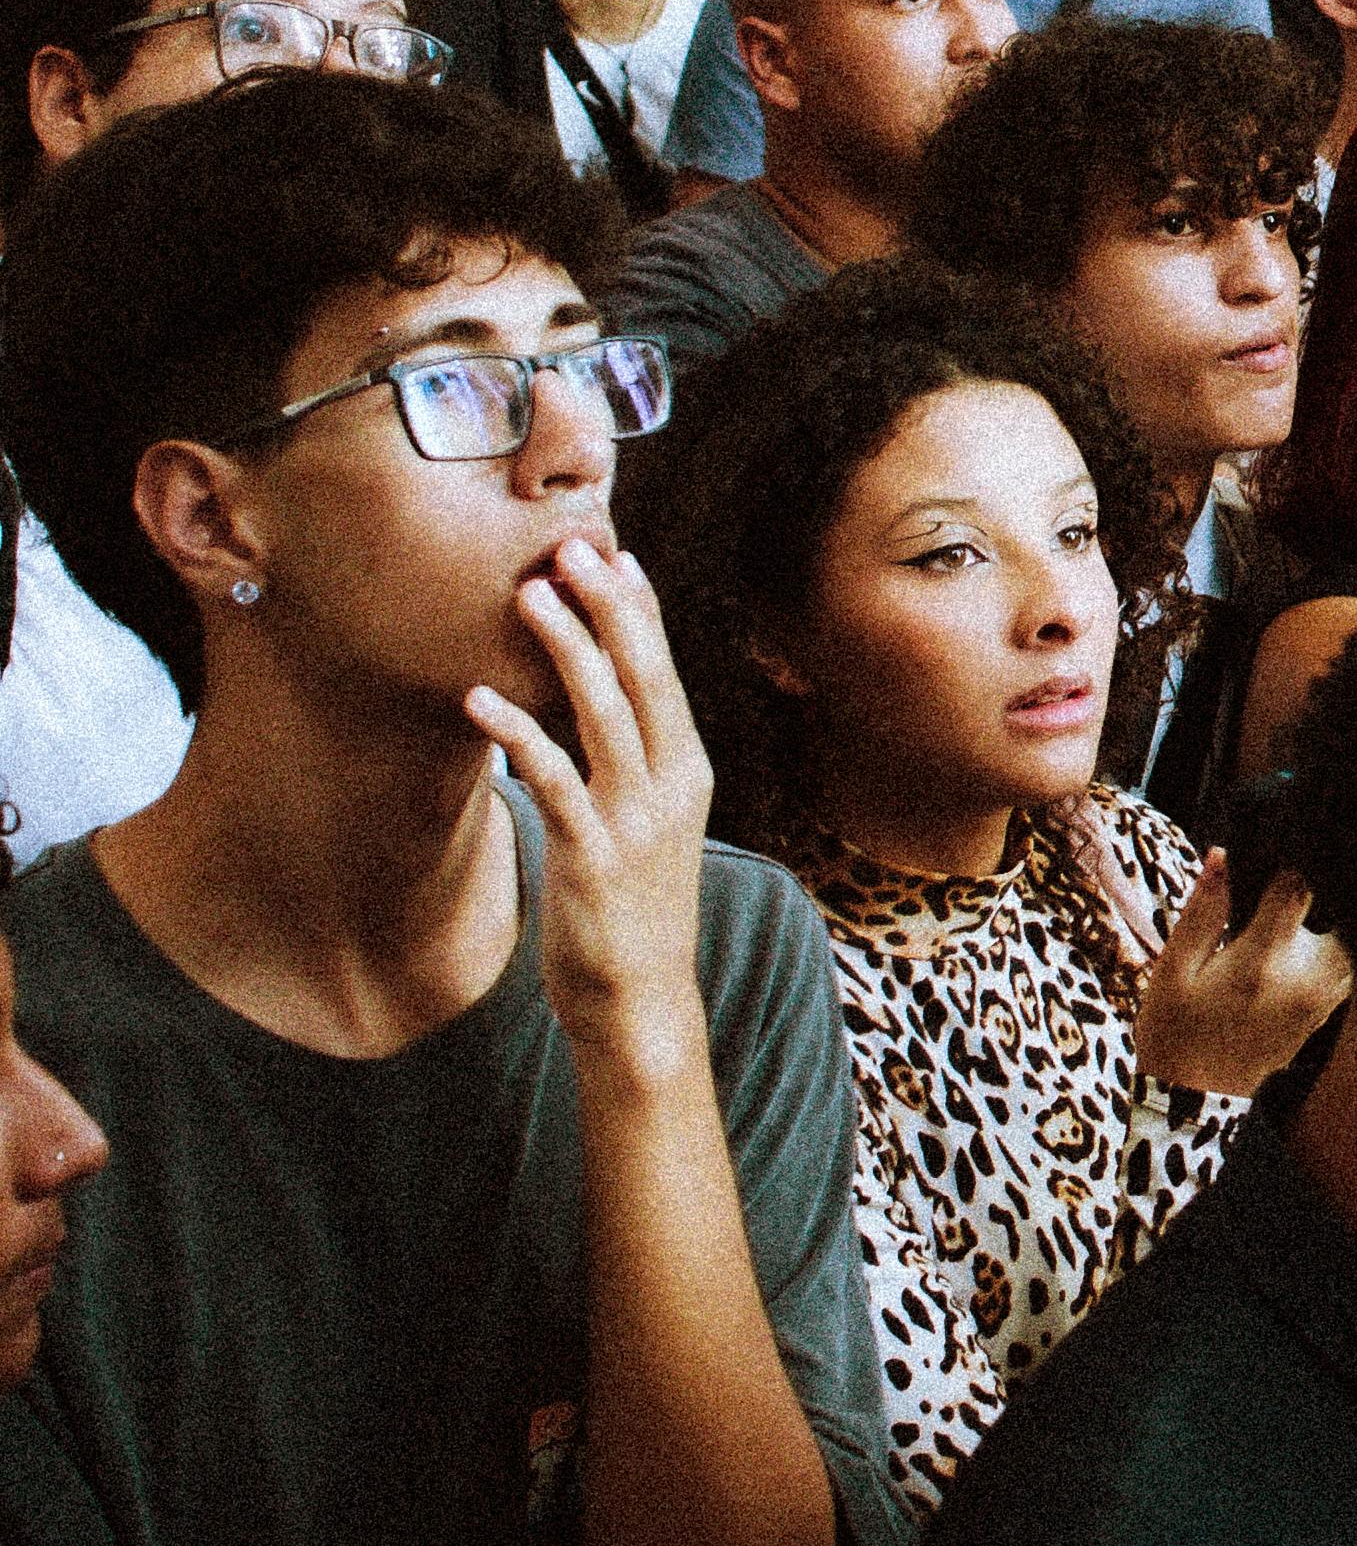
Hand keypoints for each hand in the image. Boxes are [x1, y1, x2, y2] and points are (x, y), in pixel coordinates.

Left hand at [468, 535, 714, 1053]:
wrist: (639, 997)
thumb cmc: (631, 905)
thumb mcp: (644, 823)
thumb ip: (626, 763)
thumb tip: (583, 701)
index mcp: (688, 769)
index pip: (666, 671)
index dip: (641, 610)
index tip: (614, 553)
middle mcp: (672, 783)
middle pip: (643, 674)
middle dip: (608, 606)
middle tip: (571, 548)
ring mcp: (636, 819)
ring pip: (603, 711)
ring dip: (566, 647)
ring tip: (528, 598)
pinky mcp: (593, 855)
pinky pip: (552, 778)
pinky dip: (517, 733)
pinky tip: (478, 700)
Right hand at [1120, 845, 1350, 1103]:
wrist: (1193, 1101)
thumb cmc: (1175, 1031)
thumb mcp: (1174, 969)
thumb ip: (1204, 911)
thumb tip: (1223, 855)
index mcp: (1263, 961)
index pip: (1299, 886)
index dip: (1285, 861)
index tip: (1267, 857)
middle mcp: (1306, 978)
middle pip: (1328, 907)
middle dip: (1302, 893)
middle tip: (1263, 896)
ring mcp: (1322, 998)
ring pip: (1338, 934)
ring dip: (1313, 922)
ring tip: (1270, 922)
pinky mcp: (1325, 1012)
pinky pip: (1339, 961)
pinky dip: (1320, 948)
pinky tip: (1281, 952)